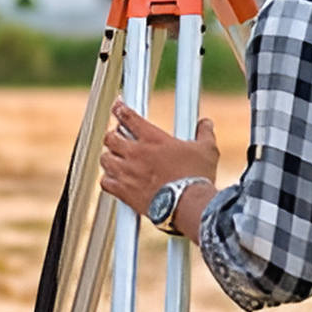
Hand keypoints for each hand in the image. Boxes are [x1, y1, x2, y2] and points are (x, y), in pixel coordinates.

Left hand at [99, 100, 218, 215]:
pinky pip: (105, 182)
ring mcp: (127, 172)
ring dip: (109, 157)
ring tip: (114, 158)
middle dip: (113, 136)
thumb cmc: (196, 177)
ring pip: (105, 159)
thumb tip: (206, 123)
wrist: (187, 204)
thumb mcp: (206, 150)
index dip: (120, 109)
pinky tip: (113, 180)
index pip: (129, 117)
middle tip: (117, 137)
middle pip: (110, 137)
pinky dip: (107, 180)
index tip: (117, 107)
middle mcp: (136, 153)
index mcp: (153, 138)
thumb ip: (204, 134)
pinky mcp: (124, 192)